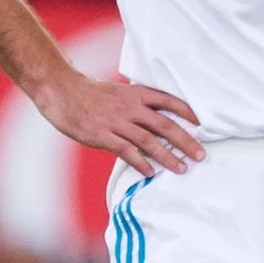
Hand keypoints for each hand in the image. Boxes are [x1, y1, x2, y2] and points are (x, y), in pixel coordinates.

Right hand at [33, 68, 203, 177]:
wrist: (61, 90)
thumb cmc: (89, 92)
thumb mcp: (117, 91)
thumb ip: (135, 103)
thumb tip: (153, 118)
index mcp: (135, 94)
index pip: (168, 101)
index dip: (187, 112)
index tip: (202, 124)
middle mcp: (130, 107)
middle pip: (165, 124)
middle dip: (186, 141)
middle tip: (201, 155)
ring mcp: (116, 122)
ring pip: (149, 140)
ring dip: (168, 156)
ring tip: (182, 168)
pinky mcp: (102, 135)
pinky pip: (126, 151)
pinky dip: (141, 162)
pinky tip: (151, 172)